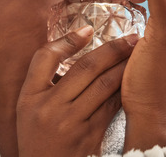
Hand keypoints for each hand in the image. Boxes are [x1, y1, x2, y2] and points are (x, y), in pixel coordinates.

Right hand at [17, 26, 135, 156]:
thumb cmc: (36, 135)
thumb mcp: (28, 105)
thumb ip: (43, 79)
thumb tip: (73, 45)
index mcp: (29, 96)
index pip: (45, 57)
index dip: (68, 41)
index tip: (88, 29)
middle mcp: (49, 107)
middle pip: (84, 68)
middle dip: (111, 49)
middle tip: (130, 37)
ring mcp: (72, 123)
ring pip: (104, 86)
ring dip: (123, 67)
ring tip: (137, 54)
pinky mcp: (91, 136)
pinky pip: (112, 107)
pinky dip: (123, 90)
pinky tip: (134, 80)